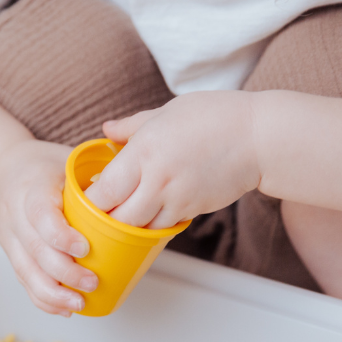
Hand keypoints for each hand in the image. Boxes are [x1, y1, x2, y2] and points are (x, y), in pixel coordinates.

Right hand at [0, 140, 97, 315]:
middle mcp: (14, 213)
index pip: (40, 214)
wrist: (4, 171)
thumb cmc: (44, 167)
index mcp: (32, 186)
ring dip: (53, 293)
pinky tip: (64, 307)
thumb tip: (138, 194)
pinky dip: (43, 298)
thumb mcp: (68, 159)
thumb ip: (97, 175)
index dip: (60, 235)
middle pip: (34, 249)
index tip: (84, 249)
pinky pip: (23, 280)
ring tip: (79, 303)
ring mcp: (9, 236)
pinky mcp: (10, 253)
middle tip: (91, 283)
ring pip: (26, 270)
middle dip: (64, 272)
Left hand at [85, 91, 260, 228]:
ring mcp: (176, 199)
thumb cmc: (213, 116)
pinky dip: (151, 226)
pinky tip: (147, 216)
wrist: (258, 138)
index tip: (83, 200)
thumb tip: (106, 131)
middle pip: (118, 219)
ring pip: (140, 229)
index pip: (105, 190)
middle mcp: (157, 180)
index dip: (89, 202)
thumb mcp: (166, 112)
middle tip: (97, 216)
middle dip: (104, 222)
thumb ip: (131, 127)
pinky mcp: (192, 211)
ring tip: (120, 219)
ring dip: (127, 228)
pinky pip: (163, 228)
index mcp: (144, 150)